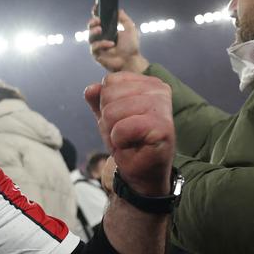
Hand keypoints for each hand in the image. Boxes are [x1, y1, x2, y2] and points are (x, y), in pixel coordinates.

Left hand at [84, 73, 173, 195]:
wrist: (142, 172)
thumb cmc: (128, 142)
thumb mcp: (108, 117)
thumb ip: (99, 100)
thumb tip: (91, 88)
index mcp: (148, 83)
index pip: (110, 81)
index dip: (106, 104)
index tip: (122, 120)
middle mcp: (159, 90)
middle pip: (109, 94)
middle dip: (108, 119)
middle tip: (125, 133)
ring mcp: (163, 107)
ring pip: (112, 111)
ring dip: (114, 131)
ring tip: (129, 139)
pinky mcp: (163, 127)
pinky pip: (122, 128)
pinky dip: (120, 141)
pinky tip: (133, 145)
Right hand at [89, 8, 148, 73]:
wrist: (131, 60)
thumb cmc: (131, 46)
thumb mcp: (130, 29)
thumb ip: (124, 19)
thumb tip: (118, 10)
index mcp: (108, 30)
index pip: (99, 20)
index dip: (95, 13)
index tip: (95, 7)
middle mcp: (101, 37)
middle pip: (90, 27)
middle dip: (92, 22)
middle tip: (97, 20)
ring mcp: (98, 46)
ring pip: (90, 37)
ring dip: (93, 31)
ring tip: (100, 29)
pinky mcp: (97, 54)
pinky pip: (94, 47)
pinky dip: (102, 44)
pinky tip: (111, 44)